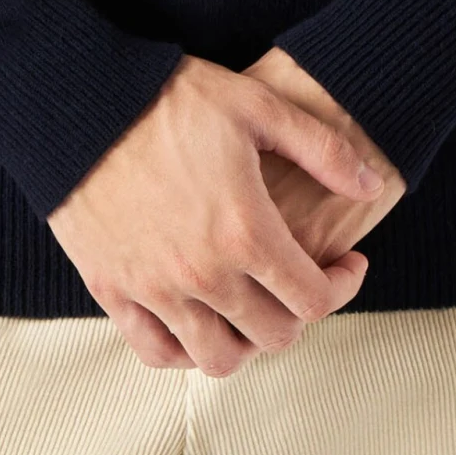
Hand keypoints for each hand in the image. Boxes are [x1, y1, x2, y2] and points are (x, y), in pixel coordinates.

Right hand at [46, 53, 384, 377]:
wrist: (83, 99)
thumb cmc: (172, 96)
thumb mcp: (258, 105)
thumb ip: (323, 149)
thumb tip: (372, 185)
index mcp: (247, 231)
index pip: (315, 300)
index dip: (343, 287)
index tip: (346, 263)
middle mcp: (204, 273)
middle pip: (273, 337)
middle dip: (298, 314)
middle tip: (299, 281)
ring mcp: (155, 289)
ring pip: (218, 358)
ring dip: (246, 341)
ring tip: (250, 305)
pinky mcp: (113, 290)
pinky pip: (156, 352)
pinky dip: (184, 348)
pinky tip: (198, 317)